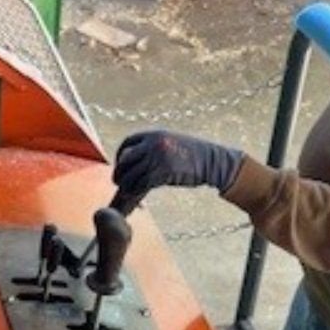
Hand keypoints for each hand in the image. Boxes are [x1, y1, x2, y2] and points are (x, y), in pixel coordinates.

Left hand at [113, 130, 242, 204]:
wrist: (213, 160)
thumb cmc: (192, 153)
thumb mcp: (170, 141)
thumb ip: (153, 145)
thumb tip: (134, 158)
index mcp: (154, 134)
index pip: (128, 142)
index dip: (120, 154)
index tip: (119, 164)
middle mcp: (153, 144)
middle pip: (126, 159)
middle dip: (119, 171)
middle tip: (117, 180)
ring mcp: (158, 158)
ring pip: (132, 174)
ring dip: (126, 184)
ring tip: (125, 190)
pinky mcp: (163, 173)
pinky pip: (142, 184)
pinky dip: (136, 191)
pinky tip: (135, 194)